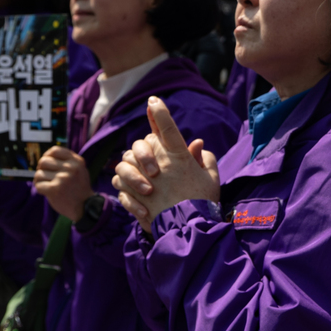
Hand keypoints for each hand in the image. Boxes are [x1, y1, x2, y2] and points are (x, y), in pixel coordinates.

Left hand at [33, 146, 93, 220]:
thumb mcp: (80, 170)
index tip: (48, 164)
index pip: (55, 150)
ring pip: (39, 173)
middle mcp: (71, 168)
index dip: (47, 156)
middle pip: (44, 161)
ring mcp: (63, 178)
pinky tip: (47, 192)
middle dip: (42, 169)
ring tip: (48, 185)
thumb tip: (46, 156)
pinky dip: (40, 189)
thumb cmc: (79, 188)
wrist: (85, 207)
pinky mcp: (55, 189)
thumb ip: (68, 161)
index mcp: (77, 161)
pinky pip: (38, 185)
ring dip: (40, 181)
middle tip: (47, 177)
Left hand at [111, 97, 218, 229]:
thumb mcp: (211, 179)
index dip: (159, 111)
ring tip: (141, 176)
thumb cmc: (202, 203)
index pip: (167, 127)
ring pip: (125, 161)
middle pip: (144, 142)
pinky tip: (135, 192)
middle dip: (146, 146)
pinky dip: (124, 186)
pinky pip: (119, 183)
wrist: (187, 230)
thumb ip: (205, 159)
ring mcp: (142, 178)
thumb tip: (197, 146)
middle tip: (154, 159)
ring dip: (131, 166)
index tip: (153, 100)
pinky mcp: (132, 195)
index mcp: (179, 157)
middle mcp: (159, 163)